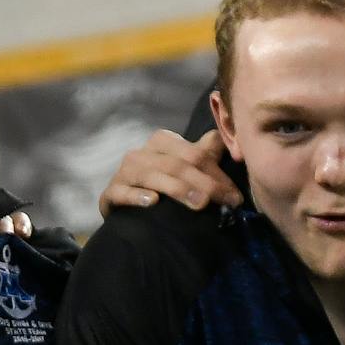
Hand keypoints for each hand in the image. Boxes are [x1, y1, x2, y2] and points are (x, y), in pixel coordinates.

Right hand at [95, 129, 236, 217]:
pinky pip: (121, 192)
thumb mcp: (183, 168)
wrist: (124, 208)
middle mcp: (141, 153)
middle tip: (225, 202)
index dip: (217, 173)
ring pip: (153, 176)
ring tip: (200, 205)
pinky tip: (152, 202)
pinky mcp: (109, 193)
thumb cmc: (159, 186)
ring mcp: (123, 173)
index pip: (194, 154)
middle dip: (205, 183)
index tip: (235, 195)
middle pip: (177, 165)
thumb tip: (222, 136)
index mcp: (161, 142)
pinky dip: (136, 196)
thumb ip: (203, 153)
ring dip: (178, 189)